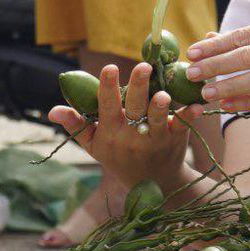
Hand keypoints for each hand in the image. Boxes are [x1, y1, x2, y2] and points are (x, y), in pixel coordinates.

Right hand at [47, 63, 200, 188]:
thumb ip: (75, 125)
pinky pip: (183, 127)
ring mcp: (155, 139)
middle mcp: (132, 136)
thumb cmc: (118, 157)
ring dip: (161, 107)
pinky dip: (190, 116)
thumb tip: (52, 110)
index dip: (106, 87)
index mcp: (110, 132)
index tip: (109, 68)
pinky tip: (197, 105)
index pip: (106, 107)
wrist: (153, 184)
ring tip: (162, 94)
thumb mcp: (93, 145)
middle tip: (142, 66)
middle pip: (134, 108)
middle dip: (138, 87)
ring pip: (157, 120)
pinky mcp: (175, 140)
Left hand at [186, 15, 249, 115]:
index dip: (216, 45)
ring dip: (229, 87)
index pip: (244, 35)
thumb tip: (207, 38)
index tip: (193, 53)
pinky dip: (246, 103)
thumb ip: (246, 38)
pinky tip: (226, 104)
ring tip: (206, 93)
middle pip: (249, 57)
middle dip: (217, 66)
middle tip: (192, 74)